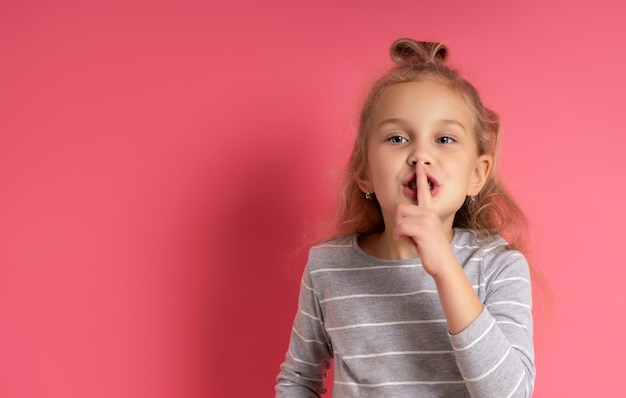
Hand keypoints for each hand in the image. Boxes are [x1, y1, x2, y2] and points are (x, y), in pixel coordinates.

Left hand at [393, 161, 453, 276]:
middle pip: (401, 207)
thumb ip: (413, 222)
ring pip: (400, 217)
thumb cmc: (431, 249)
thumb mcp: (422, 232)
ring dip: (399, 230)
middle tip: (406, 234)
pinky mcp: (423, 229)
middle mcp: (429, 212)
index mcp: (430, 211)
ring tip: (410, 239)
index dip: (421, 176)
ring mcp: (427, 220)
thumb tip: (400, 220)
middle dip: (399, 222)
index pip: (424, 190)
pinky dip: (399, 235)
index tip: (420, 164)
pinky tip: (405, 241)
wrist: (443, 264)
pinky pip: (401, 226)